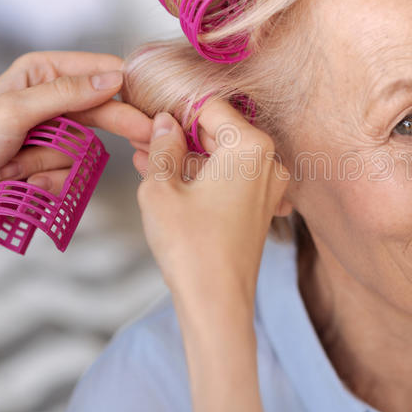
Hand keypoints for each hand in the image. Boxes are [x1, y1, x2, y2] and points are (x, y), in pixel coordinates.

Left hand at [0, 51, 152, 252]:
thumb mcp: (13, 110)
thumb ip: (66, 93)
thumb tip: (113, 79)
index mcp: (39, 73)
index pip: (96, 70)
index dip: (124, 84)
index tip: (150, 101)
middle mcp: (51, 100)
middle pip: (103, 109)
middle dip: (118, 126)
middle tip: (147, 136)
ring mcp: (54, 135)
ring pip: (85, 147)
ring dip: (51, 162)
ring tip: (15, 168)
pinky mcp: (55, 166)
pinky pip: (74, 173)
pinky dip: (48, 181)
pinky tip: (21, 183)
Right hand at [132, 97, 286, 411]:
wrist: (217, 304)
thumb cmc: (189, 246)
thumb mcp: (161, 188)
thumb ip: (162, 147)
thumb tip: (163, 123)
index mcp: (251, 146)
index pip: (208, 107)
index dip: (175, 109)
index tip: (149, 112)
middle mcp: (269, 161)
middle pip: (218, 131)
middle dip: (179, 134)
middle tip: (141, 139)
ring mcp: (269, 186)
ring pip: (221, 157)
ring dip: (186, 156)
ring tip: (145, 160)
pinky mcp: (261, 207)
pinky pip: (229, 179)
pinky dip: (201, 176)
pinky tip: (167, 179)